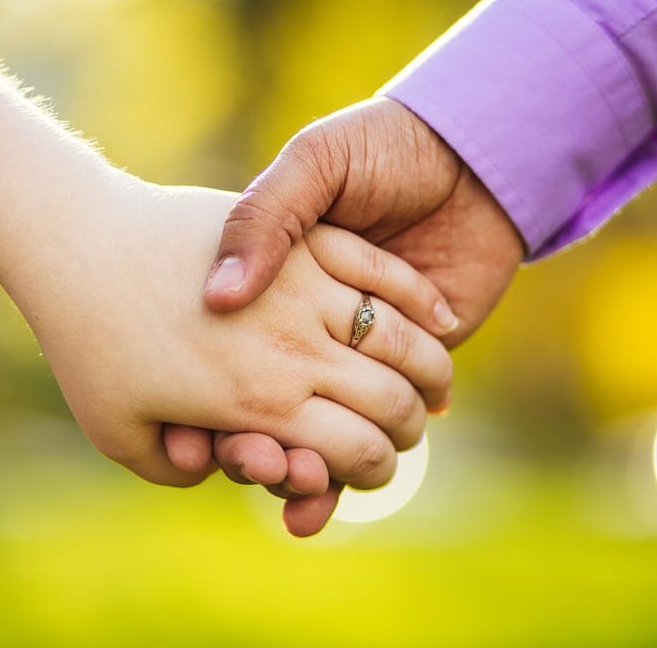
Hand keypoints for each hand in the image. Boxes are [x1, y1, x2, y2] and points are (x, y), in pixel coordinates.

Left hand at [5, 173, 453, 491]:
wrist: (80, 239)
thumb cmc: (89, 343)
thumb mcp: (119, 432)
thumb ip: (179, 467)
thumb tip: (225, 468)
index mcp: (259, 405)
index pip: (359, 455)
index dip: (378, 470)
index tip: (373, 469)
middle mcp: (293, 351)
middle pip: (391, 403)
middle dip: (410, 425)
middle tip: (410, 426)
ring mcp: (303, 287)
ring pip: (402, 338)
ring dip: (428, 364)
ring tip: (431, 374)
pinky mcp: (305, 236)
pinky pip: (381, 271)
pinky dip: (416, 297)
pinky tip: (435, 314)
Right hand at [164, 99, 522, 532]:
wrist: (469, 157)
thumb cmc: (380, 148)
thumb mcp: (313, 164)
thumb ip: (267, 218)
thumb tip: (222, 295)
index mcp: (275, 285)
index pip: (222, 360)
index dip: (201, 403)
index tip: (186, 434)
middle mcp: (305, 329)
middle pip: (262, 413)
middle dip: (248, 448)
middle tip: (241, 460)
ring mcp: (353, 358)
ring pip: (308, 440)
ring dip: (290, 472)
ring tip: (281, 480)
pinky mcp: (404, 376)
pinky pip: (360, 443)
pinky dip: (336, 484)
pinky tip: (311, 508)